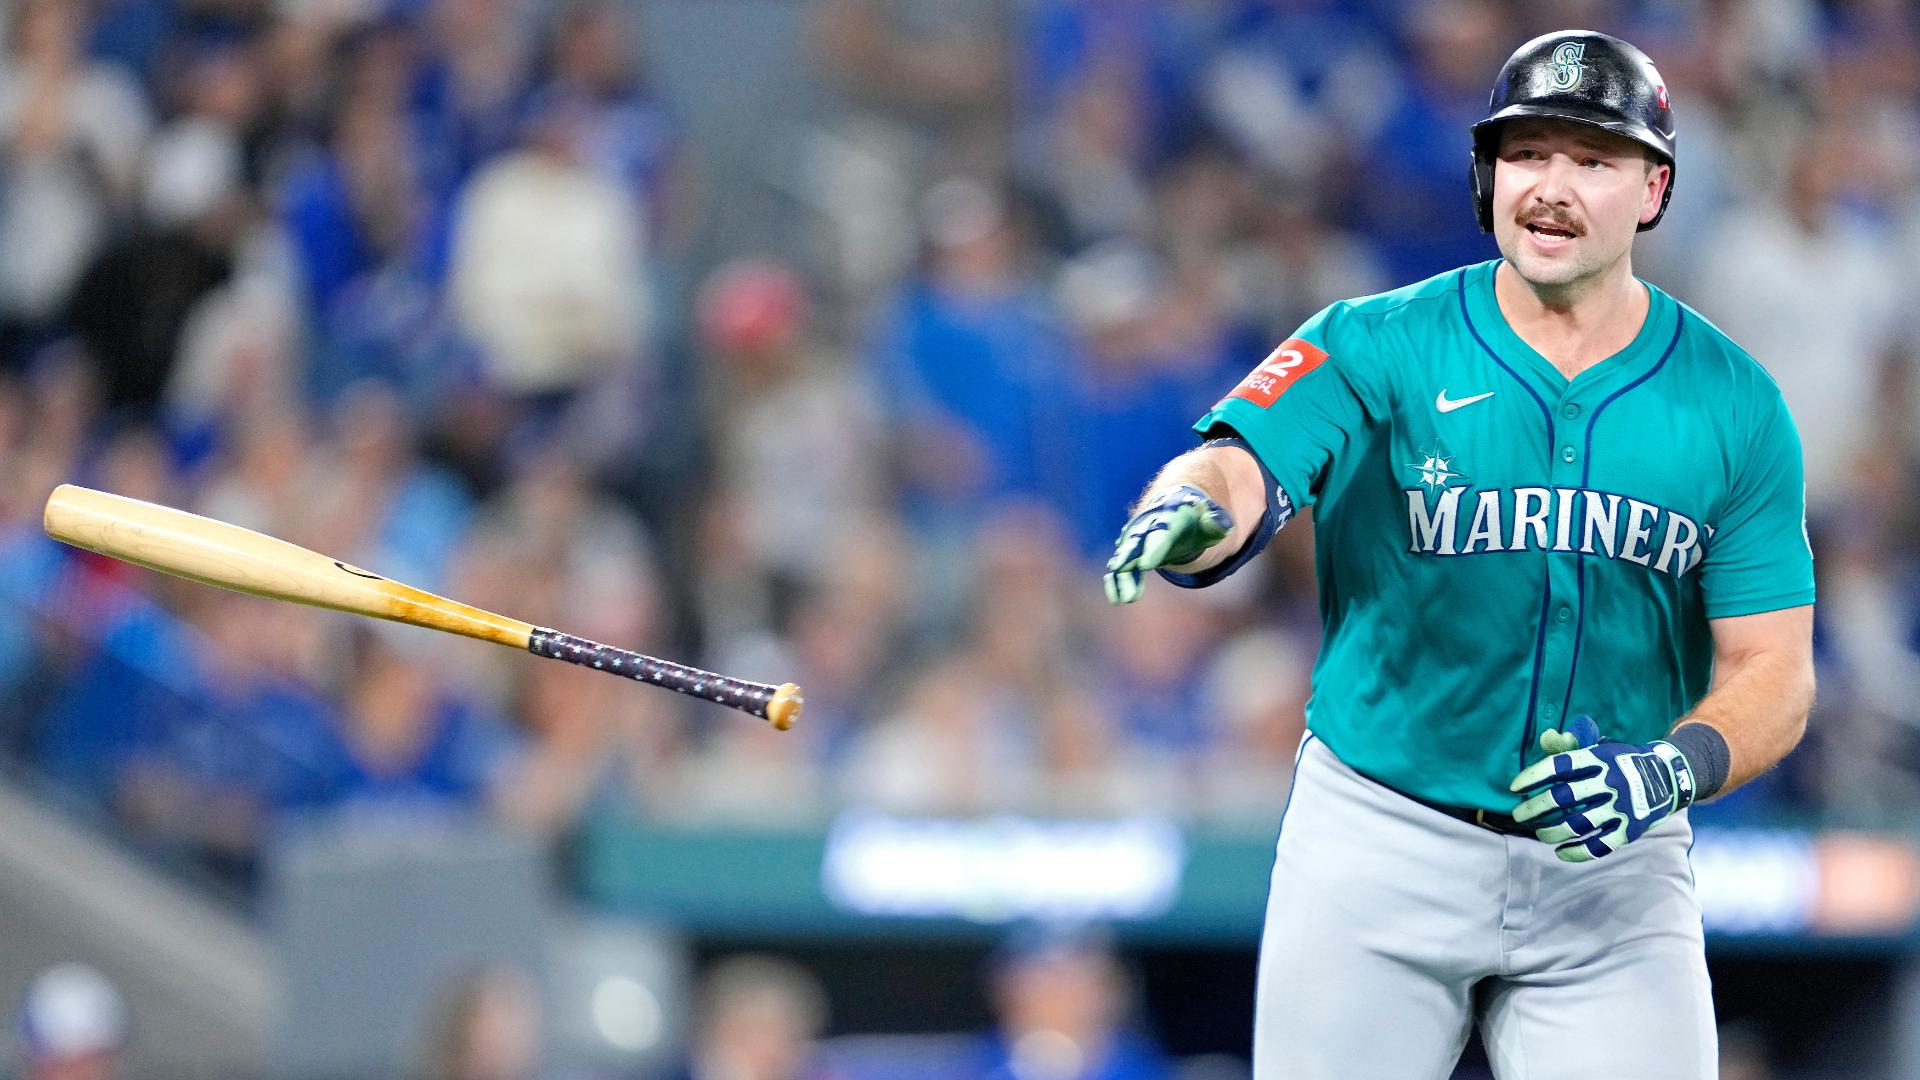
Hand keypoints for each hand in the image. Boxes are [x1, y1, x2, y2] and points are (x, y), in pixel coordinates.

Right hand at [1103, 485, 1232, 604]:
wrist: (1174, 506)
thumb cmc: (1195, 517)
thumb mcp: (1211, 518)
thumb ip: (1216, 523)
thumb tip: (1221, 527)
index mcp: (1168, 518)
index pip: (1161, 534)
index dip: (1154, 549)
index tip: (1146, 565)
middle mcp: (1147, 527)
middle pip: (1135, 542)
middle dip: (1127, 557)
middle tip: (1119, 570)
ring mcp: (1136, 539)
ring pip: (1125, 557)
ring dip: (1121, 577)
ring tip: (1122, 600)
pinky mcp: (1131, 551)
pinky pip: (1121, 567)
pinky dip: (1116, 581)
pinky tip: (1116, 599)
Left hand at [1509, 715, 1697, 862]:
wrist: (1668, 777)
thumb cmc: (1622, 762)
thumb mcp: (1600, 749)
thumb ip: (1571, 747)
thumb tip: (1546, 737)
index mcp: (1600, 759)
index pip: (1559, 766)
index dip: (1533, 776)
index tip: (1514, 787)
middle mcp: (1611, 782)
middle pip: (1563, 797)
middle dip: (1535, 807)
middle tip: (1518, 815)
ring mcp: (1621, 808)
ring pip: (1577, 825)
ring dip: (1552, 832)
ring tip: (1539, 833)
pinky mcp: (1630, 829)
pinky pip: (1599, 847)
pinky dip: (1577, 852)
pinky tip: (1561, 852)